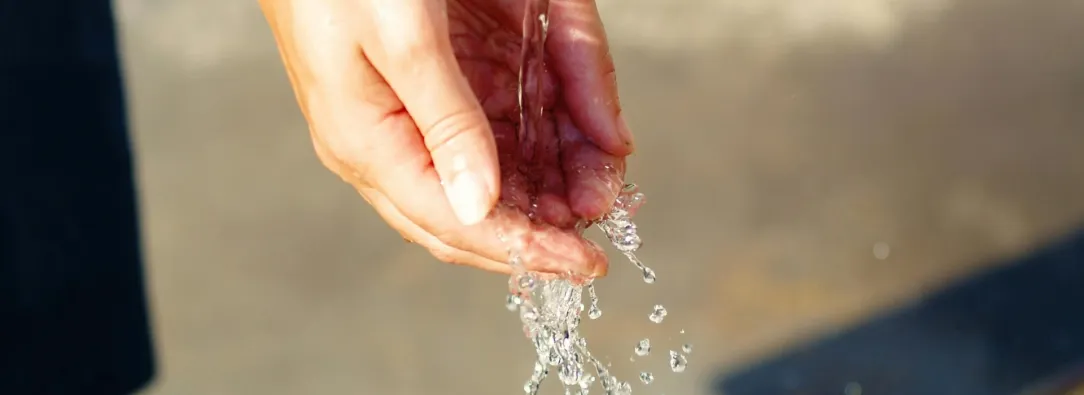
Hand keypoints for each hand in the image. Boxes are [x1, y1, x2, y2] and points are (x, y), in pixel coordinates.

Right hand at [259, 0, 633, 275]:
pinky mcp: (442, 77)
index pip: (455, 222)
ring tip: (606, 181)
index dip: (523, 248)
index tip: (583, 265)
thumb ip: (447, 123)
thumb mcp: (402, 39)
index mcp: (369, 143)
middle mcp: (393, 140)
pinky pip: (501, 119)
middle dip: (546, 219)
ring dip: (556, 177)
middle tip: (609, 217)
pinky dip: (549, 130)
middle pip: (478, 207)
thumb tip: (481, 208)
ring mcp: (417, 111)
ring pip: (496, 168)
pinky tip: (587, 136)